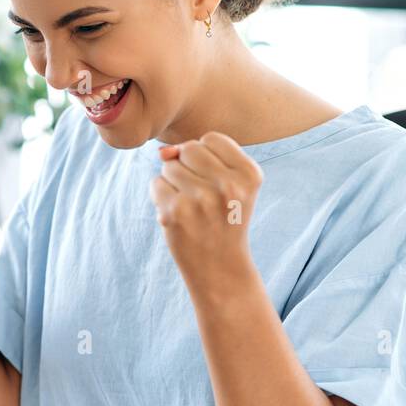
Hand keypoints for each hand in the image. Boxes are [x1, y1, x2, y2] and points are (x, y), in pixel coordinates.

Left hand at [149, 131, 262, 287]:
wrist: (219, 267)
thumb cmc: (221, 220)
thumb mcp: (228, 185)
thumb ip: (200, 157)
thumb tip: (163, 152)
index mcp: (249, 175)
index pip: (212, 138)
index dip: (206, 157)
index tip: (214, 181)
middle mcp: (229, 185)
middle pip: (189, 149)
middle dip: (187, 167)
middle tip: (200, 196)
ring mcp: (201, 199)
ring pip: (169, 165)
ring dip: (173, 183)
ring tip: (191, 207)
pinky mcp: (176, 212)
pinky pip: (156, 183)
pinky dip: (161, 197)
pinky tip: (178, 216)